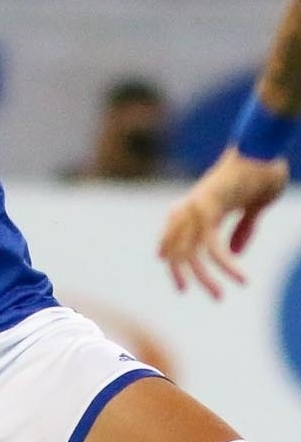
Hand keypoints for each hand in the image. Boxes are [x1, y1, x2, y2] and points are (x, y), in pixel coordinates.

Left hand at [158, 147, 288, 295]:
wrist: (265, 147)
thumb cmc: (261, 171)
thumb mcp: (253, 207)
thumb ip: (242, 229)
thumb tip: (235, 251)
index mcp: (199, 209)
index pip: (177, 240)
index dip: (175, 261)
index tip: (179, 282)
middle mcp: (193, 210)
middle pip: (176, 250)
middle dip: (180, 274)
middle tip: (185, 292)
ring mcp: (198, 209)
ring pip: (191, 253)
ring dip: (205, 277)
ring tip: (219, 295)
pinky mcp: (210, 210)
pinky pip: (213, 247)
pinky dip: (226, 265)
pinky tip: (240, 278)